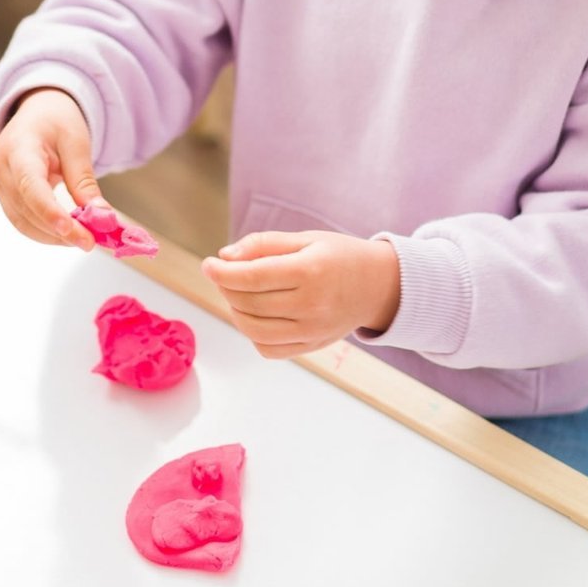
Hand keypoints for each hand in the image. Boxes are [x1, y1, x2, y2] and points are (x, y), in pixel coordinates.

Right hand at [0, 88, 102, 250]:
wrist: (38, 112)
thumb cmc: (56, 121)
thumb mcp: (76, 142)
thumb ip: (84, 180)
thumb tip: (100, 216)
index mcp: (18, 147)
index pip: (30, 185)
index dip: (48, 211)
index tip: (72, 230)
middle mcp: (2, 168)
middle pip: (26, 209)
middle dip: (59, 231)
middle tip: (91, 241)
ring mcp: (0, 185)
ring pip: (23, 222)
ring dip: (53, 237)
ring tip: (83, 239)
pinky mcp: (6, 197)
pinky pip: (23, 222)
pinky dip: (46, 232)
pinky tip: (68, 233)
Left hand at [202, 230, 400, 358]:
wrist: (379, 286)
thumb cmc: (339, 256)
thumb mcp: (305, 238)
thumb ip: (263, 244)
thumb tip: (224, 257)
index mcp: (310, 271)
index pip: (252, 277)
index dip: (222, 272)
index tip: (208, 265)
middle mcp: (312, 305)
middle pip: (249, 303)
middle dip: (226, 288)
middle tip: (225, 274)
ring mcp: (313, 330)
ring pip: (253, 329)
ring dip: (235, 311)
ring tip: (238, 293)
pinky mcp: (312, 345)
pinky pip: (268, 348)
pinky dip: (252, 333)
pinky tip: (256, 314)